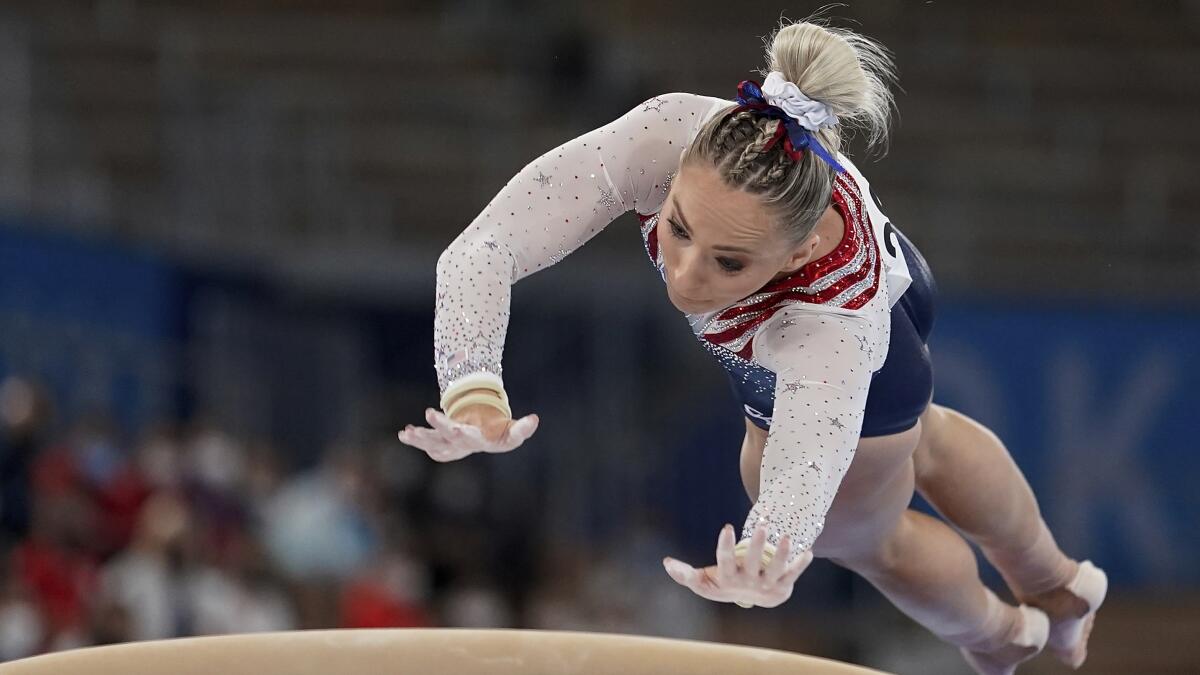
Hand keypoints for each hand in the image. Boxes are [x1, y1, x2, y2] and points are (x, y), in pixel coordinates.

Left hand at [397, 405, 538, 462]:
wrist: (484, 439)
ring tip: (407, 432)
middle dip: (439, 427)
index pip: (470, 437)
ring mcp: (448, 444)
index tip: (458, 428)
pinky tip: (404, 434)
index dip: (463, 432)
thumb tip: (535, 420)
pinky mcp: (439, 442)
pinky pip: (424, 443)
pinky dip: (414, 439)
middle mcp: (460, 444)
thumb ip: (522, 429)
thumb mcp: (512, 432)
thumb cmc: (499, 433)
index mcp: (477, 440)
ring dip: (420, 437)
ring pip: (432, 442)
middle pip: (448, 436)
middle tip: (429, 414)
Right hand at [662, 522, 811, 608]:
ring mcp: (767, 584)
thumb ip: (685, 574)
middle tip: (761, 526)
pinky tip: (808, 552)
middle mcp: (748, 582)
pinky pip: (793, 575)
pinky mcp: (782, 586)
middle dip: (757, 546)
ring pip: (776, 569)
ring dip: (782, 555)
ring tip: (786, 537)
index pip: (725, 561)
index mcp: (728, 578)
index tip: (727, 528)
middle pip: (753, 563)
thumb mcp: (703, 582)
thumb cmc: (723, 584)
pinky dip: (800, 565)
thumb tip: (665, 563)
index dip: (726, 546)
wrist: (750, 601)